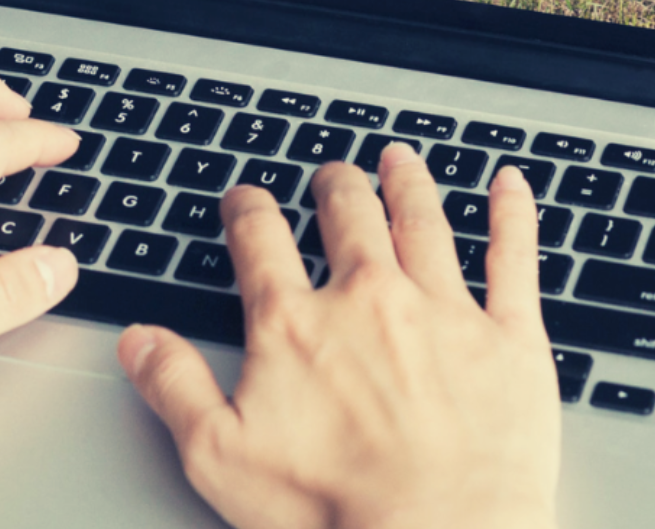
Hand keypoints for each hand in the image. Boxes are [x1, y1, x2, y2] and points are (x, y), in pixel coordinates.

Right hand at [118, 145, 561, 528]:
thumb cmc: (334, 512)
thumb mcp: (220, 457)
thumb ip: (175, 388)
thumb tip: (140, 340)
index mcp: (297, 324)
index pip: (260, 241)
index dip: (247, 211)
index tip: (245, 200)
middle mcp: (370, 299)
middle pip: (348, 216)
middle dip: (334, 187)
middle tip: (331, 175)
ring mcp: (445, 311)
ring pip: (424, 221)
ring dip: (408, 183)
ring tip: (400, 160)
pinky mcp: (510, 337)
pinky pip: (514, 256)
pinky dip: (512, 213)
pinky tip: (510, 186)